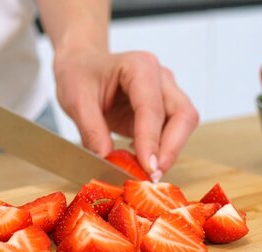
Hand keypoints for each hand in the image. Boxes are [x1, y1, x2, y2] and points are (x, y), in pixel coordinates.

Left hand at [54, 49, 198, 180]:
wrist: (82, 64)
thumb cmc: (80, 74)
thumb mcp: (76, 101)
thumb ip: (92, 130)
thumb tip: (108, 160)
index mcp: (140, 67)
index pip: (153, 108)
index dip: (151, 141)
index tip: (146, 168)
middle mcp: (161, 77)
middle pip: (183, 115)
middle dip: (171, 149)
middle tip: (152, 176)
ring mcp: (167, 92)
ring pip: (184, 124)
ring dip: (170, 152)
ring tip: (146, 173)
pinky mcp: (165, 109)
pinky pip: (174, 132)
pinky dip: (163, 150)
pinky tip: (142, 161)